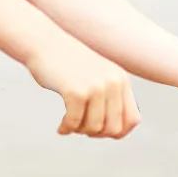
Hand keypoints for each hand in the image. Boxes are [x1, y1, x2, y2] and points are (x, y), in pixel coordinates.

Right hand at [26, 32, 140, 137]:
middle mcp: (113, 83)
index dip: (117, 132)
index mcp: (121, 80)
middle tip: (80, 128)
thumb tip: (117, 133)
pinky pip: (74, 123)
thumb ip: (111, 98)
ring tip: (69, 124)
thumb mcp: (98, 77)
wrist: (45, 43)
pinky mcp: (76, 91)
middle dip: (96, 134)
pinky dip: (67, 129)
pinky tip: (60, 128)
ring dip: (79, 131)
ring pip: (94, 128)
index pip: (132, 120)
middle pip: (113, 128)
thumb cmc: (69, 65)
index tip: (100, 131)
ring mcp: (96, 86)